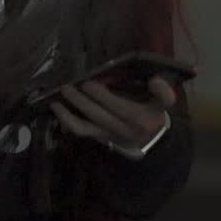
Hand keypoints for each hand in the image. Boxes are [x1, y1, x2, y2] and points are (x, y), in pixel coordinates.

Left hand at [50, 75, 175, 151]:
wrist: (151, 140)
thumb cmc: (153, 114)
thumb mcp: (163, 103)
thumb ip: (163, 92)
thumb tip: (155, 80)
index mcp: (138, 118)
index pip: (118, 107)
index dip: (101, 96)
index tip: (89, 83)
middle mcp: (121, 128)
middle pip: (97, 115)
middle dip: (80, 100)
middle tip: (68, 86)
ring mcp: (107, 134)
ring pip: (84, 126)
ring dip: (68, 114)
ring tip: (56, 100)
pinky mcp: (98, 136)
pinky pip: (80, 130)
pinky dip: (67, 120)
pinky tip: (57, 108)